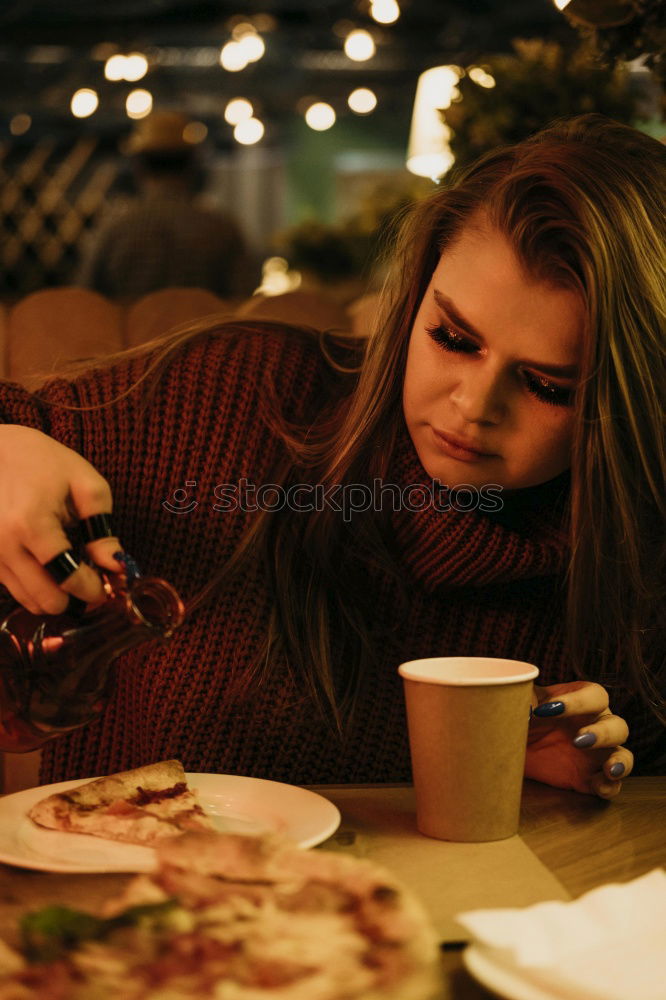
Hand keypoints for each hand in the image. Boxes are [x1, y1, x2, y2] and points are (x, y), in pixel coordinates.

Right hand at [0, 425, 122, 614]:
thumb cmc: (42, 461)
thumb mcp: (83, 483)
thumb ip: (101, 528)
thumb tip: (116, 566)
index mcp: (31, 524)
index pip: (68, 578)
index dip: (93, 590)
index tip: (108, 587)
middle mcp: (3, 545)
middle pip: (45, 600)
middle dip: (74, 599)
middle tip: (91, 584)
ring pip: (27, 600)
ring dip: (54, 596)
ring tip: (72, 574)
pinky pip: (12, 588)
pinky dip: (34, 586)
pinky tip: (49, 567)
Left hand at [525, 681, 633, 798]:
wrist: (508, 748)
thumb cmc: (519, 717)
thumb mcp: (520, 704)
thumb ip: (527, 700)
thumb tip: (529, 704)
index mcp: (580, 701)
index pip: (594, 696)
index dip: (577, 701)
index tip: (548, 709)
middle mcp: (595, 725)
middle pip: (616, 725)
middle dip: (602, 733)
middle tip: (578, 740)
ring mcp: (596, 754)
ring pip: (623, 754)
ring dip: (619, 761)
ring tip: (609, 769)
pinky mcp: (590, 779)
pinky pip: (611, 784)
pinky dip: (610, 786)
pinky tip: (599, 787)